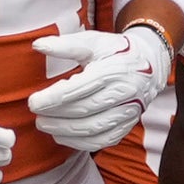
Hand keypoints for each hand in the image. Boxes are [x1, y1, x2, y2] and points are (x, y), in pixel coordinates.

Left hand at [26, 20, 176, 153]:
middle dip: (55, 115)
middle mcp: (125, 93)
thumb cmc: (117, 51)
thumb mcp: (94, 41)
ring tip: (44, 125)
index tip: (33, 102)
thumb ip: (66, 44)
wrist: (151, 64)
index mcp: (114, 70)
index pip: (79, 90)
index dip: (53, 99)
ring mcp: (129, 112)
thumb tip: (38, 45)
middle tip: (36, 115)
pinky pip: (102, 141)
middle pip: (84, 111)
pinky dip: (79, 142)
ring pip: (93, 129)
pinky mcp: (128, 125)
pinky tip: (62, 135)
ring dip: (64, 131)